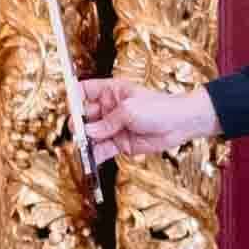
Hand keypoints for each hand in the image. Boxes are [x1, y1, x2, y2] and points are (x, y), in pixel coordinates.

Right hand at [81, 78, 218, 158]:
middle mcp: (108, 109)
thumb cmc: (159, 108)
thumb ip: (107, 122)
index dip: (73, 97)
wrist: (180, 125)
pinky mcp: (119, 143)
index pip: (84, 90)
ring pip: (91, 135)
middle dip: (78, 124)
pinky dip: (94, 155)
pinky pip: (101, 149)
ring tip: (81, 147)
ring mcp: (113, 127)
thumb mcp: (130, 110)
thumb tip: (88, 132)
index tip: (68, 106)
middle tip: (78, 132)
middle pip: (83, 115)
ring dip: (84, 141)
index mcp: (110, 92)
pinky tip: (89, 158)